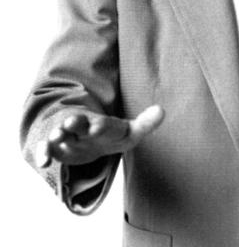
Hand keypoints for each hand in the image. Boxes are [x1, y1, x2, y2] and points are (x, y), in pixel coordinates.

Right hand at [35, 105, 164, 166]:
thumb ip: (145, 124)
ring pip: (61, 133)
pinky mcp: (56, 147)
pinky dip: (44, 154)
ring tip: (55, 137)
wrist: (84, 136)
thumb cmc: (110, 135)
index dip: (101, 125)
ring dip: (58, 135)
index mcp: (103, 123)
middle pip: (80, 123)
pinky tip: (43, 162)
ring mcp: (68, 136)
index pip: (104, 124)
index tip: (96, 127)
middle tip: (71, 122)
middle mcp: (83, 126)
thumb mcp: (128, 132)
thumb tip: (162, 110)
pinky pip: (47, 148)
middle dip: (76, 122)